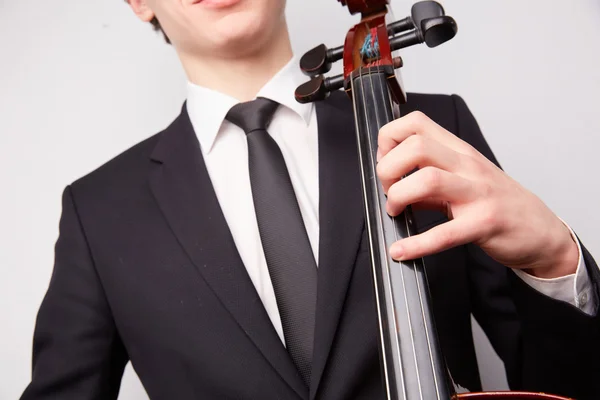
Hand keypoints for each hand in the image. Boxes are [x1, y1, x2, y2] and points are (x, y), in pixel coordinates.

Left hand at [376, 111, 578, 277]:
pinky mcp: (484, 223)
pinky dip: (416, 244)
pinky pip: (444, 232)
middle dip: (388, 169)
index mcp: (459, 151)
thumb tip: (391, 184)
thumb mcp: (462, 181)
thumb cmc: (499, 203)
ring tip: (395, 211)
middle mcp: (468, 166)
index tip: (385, 163)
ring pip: (427, 179)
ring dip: (398, 196)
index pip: (415, 123)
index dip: (389, 140)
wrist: (542, 231)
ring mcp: (478, 193)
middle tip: (388, 190)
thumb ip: (426, 180)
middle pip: (416, 147)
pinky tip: (401, 251)